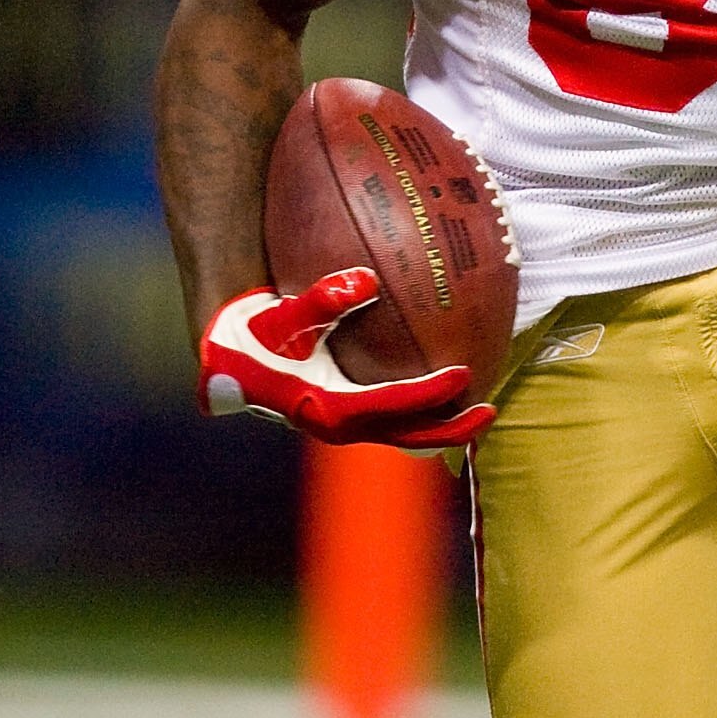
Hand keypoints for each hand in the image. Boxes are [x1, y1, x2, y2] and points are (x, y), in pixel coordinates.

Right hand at [199, 269, 493, 449]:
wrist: (225, 362)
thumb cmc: (252, 337)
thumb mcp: (282, 316)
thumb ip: (321, 300)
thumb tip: (366, 279)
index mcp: (327, 410)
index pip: (391, 406)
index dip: (429, 395)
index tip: (463, 374)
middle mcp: (340, 427)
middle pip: (407, 438)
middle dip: (451, 429)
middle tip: (491, 410)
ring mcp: (344, 425)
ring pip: (402, 434)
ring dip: (440, 426)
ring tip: (481, 409)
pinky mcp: (345, 415)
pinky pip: (392, 419)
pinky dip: (419, 411)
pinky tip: (447, 390)